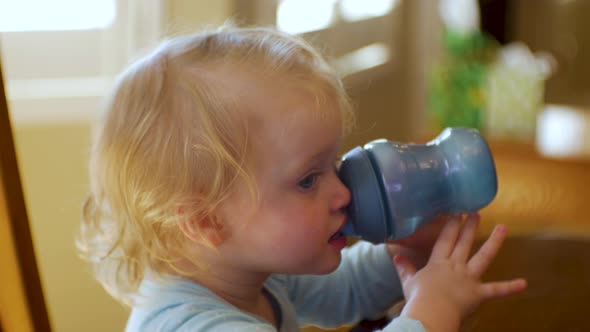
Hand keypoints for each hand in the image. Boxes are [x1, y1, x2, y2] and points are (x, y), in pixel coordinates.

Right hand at [394, 213, 526, 331]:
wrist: (431, 312)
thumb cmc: (418, 298)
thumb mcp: (408, 281)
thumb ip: (404, 268)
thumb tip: (395, 257)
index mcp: (438, 263)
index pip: (445, 240)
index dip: (451, 226)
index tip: (456, 212)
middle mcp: (455, 266)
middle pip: (464, 243)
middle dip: (470, 226)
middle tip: (476, 212)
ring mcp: (468, 278)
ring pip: (483, 257)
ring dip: (494, 242)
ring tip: (503, 228)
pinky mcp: (478, 293)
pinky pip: (496, 290)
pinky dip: (510, 288)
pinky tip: (524, 283)